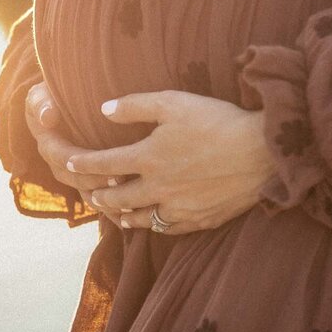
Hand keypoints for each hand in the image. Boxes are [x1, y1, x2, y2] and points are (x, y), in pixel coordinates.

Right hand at [24, 82, 123, 223]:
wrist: (74, 100)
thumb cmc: (60, 93)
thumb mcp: (45, 93)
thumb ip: (42, 102)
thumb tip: (48, 117)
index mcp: (48, 145)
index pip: (62, 158)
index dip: (82, 162)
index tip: (107, 162)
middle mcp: (60, 165)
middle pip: (78, 181)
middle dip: (99, 183)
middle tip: (123, 181)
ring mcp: (76, 177)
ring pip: (89, 197)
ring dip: (109, 202)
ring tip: (132, 202)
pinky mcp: (91, 183)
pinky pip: (100, 203)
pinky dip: (115, 211)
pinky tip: (135, 215)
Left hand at [66, 90, 278, 235]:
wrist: (261, 152)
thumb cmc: (218, 121)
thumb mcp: (174, 102)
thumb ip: (136, 105)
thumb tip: (104, 109)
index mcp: (148, 157)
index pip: (104, 164)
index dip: (83, 164)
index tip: (70, 162)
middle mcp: (158, 187)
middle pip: (118, 198)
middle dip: (101, 195)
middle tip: (93, 194)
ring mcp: (178, 207)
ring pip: (141, 219)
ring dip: (124, 215)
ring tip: (116, 212)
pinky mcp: (200, 219)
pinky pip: (168, 229)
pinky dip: (154, 226)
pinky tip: (153, 222)